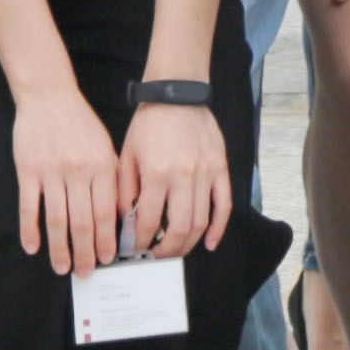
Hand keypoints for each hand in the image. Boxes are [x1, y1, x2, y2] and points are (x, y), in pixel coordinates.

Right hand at [6, 81, 127, 276]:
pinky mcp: (28, 170)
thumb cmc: (80, 123)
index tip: (106, 258)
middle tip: (84, 272)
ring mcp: (51, 171)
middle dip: (84, 252)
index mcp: (102, 166)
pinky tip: (33, 247)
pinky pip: (29, 207)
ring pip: (56, 220)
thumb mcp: (105, 147)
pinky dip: (30, 230)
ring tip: (62, 267)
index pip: (106, 212)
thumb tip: (115, 218)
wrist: (49, 96)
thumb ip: (111, 179)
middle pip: (82, 222)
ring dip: (59, 248)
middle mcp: (78, 171)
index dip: (106, 239)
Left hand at [119, 94, 230, 261]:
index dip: (140, 242)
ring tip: (175, 249)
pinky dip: (218, 228)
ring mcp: (206, 173)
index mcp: (157, 173)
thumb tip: (126, 222)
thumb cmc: (149, 123)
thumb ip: (125, 190)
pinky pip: (224, 205)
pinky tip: (209, 243)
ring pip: (201, 222)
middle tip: (155, 256)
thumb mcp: (127, 155)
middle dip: (165, 250)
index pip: (149, 221)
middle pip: (179, 229)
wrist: (177, 94)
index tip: (134, 250)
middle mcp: (184, 176)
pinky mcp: (221, 169)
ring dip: (188, 243)